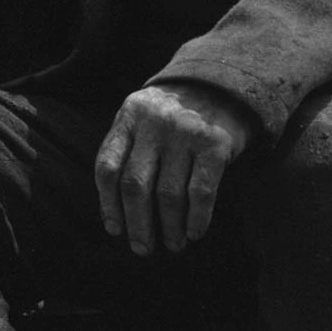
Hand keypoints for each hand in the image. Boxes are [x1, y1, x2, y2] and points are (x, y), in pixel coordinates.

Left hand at [96, 80, 253, 256]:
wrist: (224, 82)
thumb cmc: (176, 113)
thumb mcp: (144, 116)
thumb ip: (129, 148)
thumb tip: (118, 210)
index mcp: (129, 116)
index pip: (108, 166)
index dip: (107, 204)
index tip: (115, 230)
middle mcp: (154, 122)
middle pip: (135, 185)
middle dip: (137, 224)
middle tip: (142, 248)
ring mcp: (185, 132)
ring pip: (168, 194)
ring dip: (169, 228)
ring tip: (173, 245)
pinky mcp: (215, 143)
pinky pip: (200, 192)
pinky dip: (196, 219)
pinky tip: (194, 233)